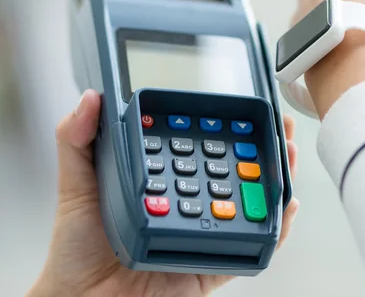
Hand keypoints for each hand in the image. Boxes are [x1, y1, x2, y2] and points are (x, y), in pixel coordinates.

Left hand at [27, 90, 299, 296]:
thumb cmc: (77, 250)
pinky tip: (284, 207)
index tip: (243, 109)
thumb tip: (90, 100)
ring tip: (288, 155)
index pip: (201, 150)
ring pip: (249, 204)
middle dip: (264, 148)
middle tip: (279, 127)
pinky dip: (275, 230)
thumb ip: (78, 141)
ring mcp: (203, 233)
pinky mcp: (213, 264)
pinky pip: (250, 248)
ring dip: (276, 179)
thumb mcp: (77, 186)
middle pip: (235, 173)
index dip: (227, 128)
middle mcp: (189, 206)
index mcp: (164, 184)